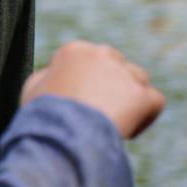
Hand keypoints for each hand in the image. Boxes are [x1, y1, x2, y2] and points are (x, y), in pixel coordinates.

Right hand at [21, 41, 163, 139]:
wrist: (61, 135)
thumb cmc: (42, 116)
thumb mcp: (32, 90)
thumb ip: (48, 75)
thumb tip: (56, 74)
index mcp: (74, 51)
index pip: (89, 60)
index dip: (87, 83)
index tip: (80, 105)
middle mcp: (101, 54)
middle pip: (115, 66)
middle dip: (111, 86)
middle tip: (99, 114)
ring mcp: (123, 73)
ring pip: (137, 80)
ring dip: (128, 99)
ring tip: (113, 124)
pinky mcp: (141, 95)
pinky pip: (154, 100)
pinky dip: (146, 115)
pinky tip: (129, 131)